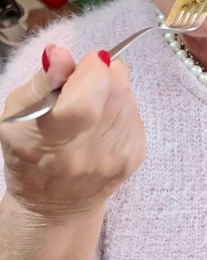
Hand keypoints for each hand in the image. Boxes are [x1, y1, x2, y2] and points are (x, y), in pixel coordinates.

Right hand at [0, 44, 145, 217]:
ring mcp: (117, 155)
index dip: (89, 69)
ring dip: (111, 91)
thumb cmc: (28, 156)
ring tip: (89, 110)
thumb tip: (60, 53)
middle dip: (101, 74)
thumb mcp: (18, 116)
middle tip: (81, 88)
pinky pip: (135, 113)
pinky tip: (101, 125)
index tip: (76, 69)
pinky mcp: (135, 157)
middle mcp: (90, 149)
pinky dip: (120, 109)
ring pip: (128, 95)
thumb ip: (41, 82)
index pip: (92, 90)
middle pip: (117, 85)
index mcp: (55, 136)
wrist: (55, 206)